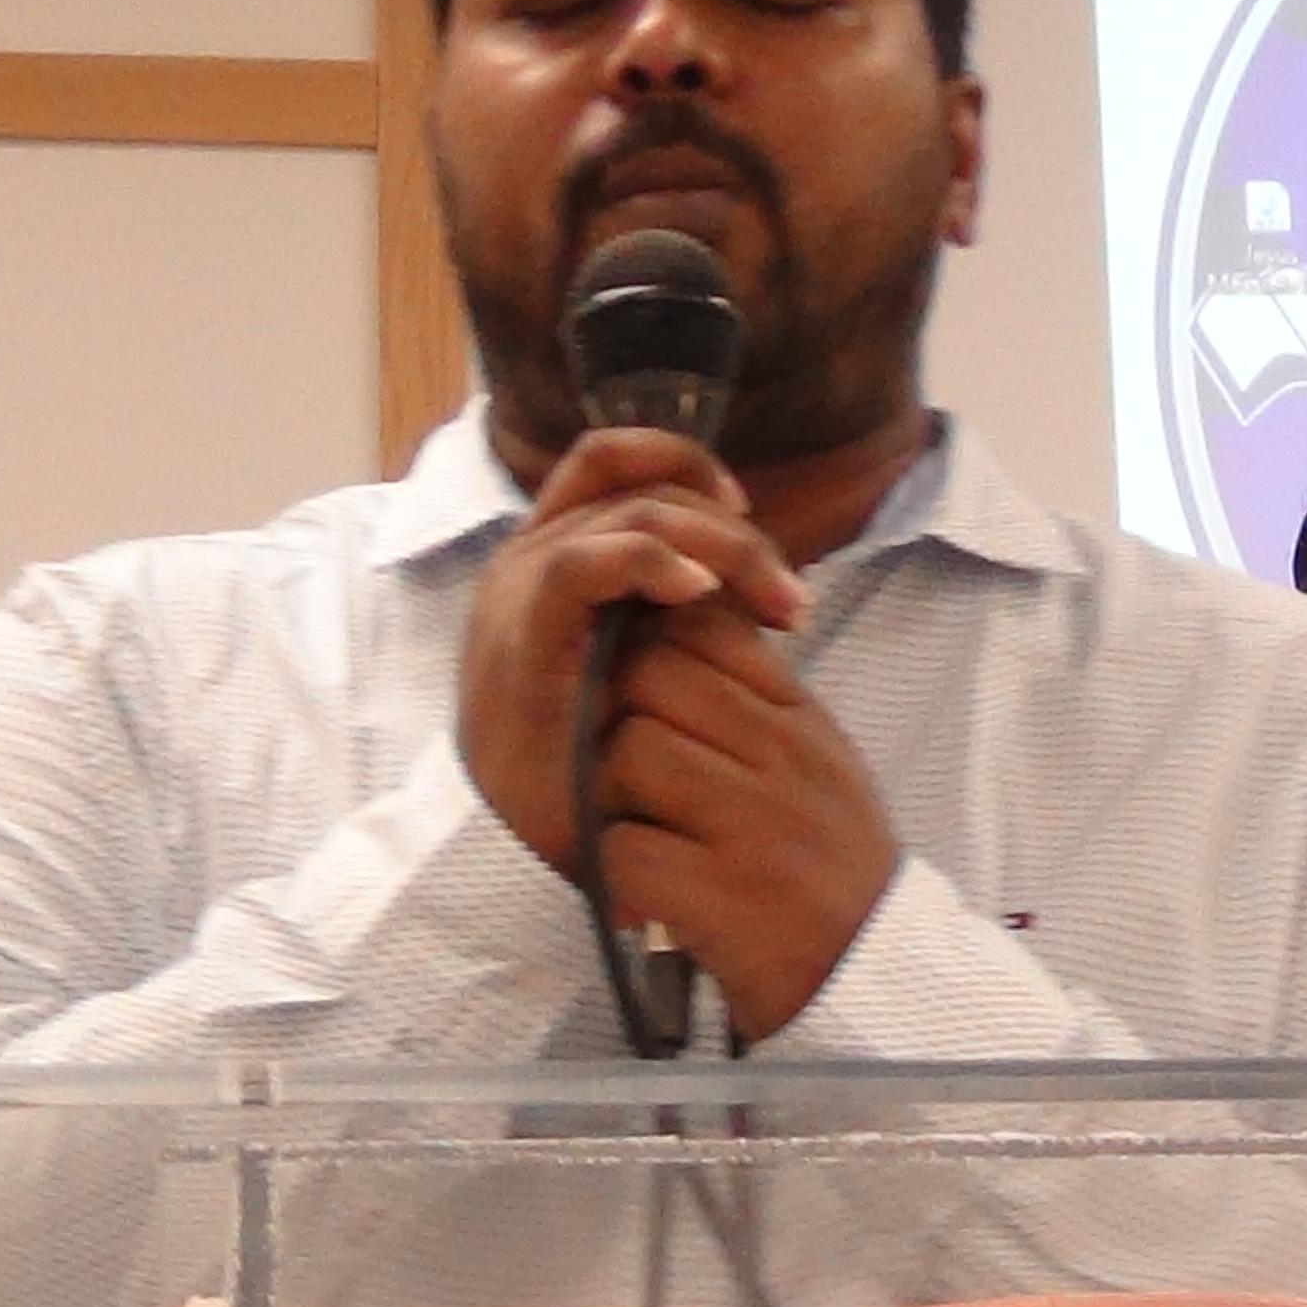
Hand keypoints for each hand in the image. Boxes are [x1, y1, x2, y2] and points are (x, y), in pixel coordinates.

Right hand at [459, 429, 808, 874]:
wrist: (514, 844)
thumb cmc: (583, 762)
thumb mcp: (636, 672)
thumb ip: (670, 615)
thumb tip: (754, 579)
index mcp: (553, 555)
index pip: (615, 462)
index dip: (687, 467)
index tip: (752, 517)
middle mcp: (530, 556)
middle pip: (639, 485)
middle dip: (731, 529)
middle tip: (792, 598)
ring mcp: (520, 590)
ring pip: (629, 513)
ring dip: (720, 547)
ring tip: (775, 603)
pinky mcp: (521, 635)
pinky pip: (584, 565)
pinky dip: (652, 565)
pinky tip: (704, 595)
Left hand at [591, 601, 899, 1039]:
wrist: (872, 972)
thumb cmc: (831, 868)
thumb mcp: (820, 767)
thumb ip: (763, 704)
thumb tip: (682, 634)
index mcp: (802, 723)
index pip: (706, 629)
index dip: (651, 645)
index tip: (638, 689)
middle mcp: (782, 760)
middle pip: (652, 677)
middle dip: (615, 712)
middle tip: (620, 767)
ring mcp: (752, 827)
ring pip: (630, 752)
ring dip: (609, 793)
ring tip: (636, 830)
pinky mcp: (718, 896)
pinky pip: (622, 847)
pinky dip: (616, 872)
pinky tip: (641, 890)